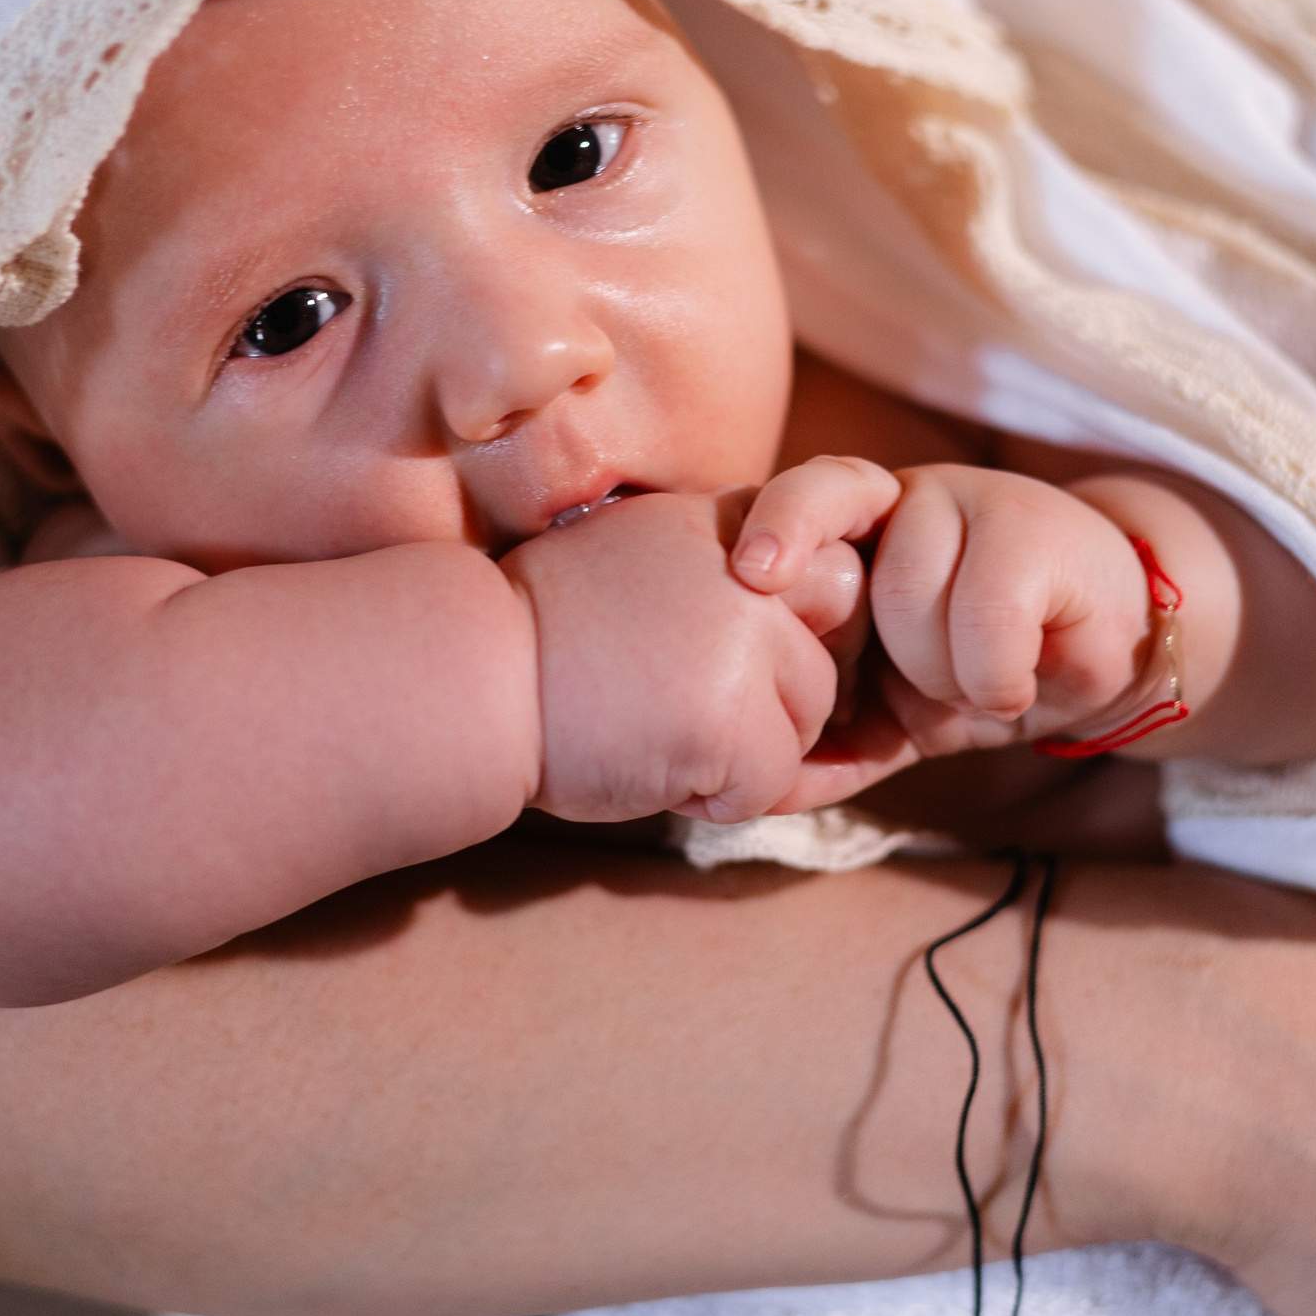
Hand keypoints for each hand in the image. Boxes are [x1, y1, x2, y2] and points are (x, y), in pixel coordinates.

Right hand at [500, 490, 879, 824]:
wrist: (469, 681)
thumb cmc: (542, 638)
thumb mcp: (644, 560)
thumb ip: (726, 573)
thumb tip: (813, 626)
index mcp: (726, 518)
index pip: (836, 570)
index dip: (810, 628)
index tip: (751, 660)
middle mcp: (749, 564)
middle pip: (845, 638)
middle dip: (797, 687)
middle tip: (708, 706)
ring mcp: (746, 637)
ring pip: (812, 717)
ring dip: (752, 748)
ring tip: (660, 732)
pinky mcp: (733, 715)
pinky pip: (773, 781)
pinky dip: (722, 797)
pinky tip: (656, 766)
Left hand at [733, 456, 1151, 759]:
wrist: (1106, 648)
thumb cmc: (984, 671)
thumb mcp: (897, 716)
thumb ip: (833, 747)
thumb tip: (758, 794)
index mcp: (857, 529)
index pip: (804, 496)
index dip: (777, 525)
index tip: (754, 575)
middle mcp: (907, 499)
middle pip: (850, 569)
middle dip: (881, 658)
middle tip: (919, 688)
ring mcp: (974, 504)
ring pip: (912, 602)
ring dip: (943, 676)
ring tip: (977, 683)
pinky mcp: (1039, 535)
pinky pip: (987, 623)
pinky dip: (995, 679)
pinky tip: (1016, 684)